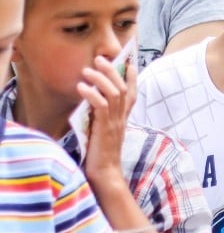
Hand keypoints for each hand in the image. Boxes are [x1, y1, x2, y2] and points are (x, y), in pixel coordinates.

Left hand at [77, 55, 135, 184]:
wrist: (105, 173)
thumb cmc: (101, 155)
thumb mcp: (103, 131)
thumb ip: (101, 117)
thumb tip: (92, 101)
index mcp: (123, 119)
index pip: (132, 94)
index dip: (132, 78)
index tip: (129, 63)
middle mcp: (121, 118)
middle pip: (123, 88)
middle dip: (113, 71)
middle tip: (101, 59)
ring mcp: (114, 123)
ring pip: (114, 93)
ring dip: (100, 79)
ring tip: (87, 70)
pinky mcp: (104, 128)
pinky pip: (101, 106)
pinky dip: (92, 94)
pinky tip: (82, 87)